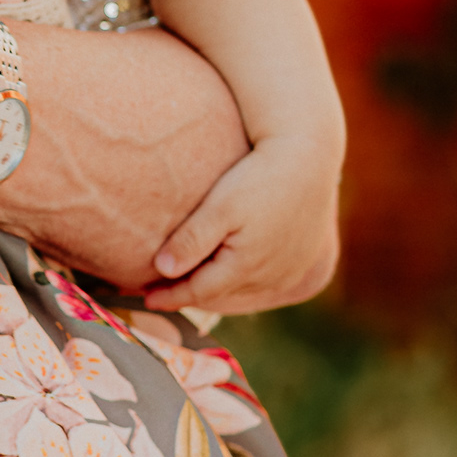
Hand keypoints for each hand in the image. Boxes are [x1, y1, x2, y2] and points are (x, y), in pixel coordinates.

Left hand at [141, 132, 340, 315]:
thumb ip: (191, 240)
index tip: (147, 297)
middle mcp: (271, 278)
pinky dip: (241, 287)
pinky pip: (266, 287)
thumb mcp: (220, 206)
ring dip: (216, 294)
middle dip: (190, 296)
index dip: (171, 297)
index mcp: (246, 268)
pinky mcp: (304, 264)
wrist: (309, 158)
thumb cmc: (260, 178)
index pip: (198, 292)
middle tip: (161, 292)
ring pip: (243, 295)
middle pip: (220, 297)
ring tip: (189, 287)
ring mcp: (290, 273)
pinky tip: (227, 278)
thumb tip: (163, 270)